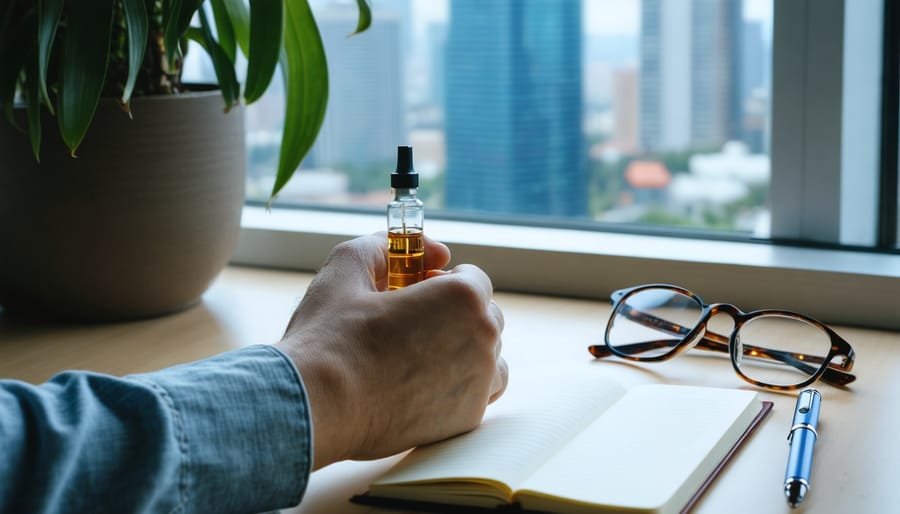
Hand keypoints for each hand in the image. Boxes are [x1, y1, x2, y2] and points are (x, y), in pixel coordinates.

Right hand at [274, 233, 507, 468]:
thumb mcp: (348, 266)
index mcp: (463, 296)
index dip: (444, 282)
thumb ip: (386, 245)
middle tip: (412, 324)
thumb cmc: (332, 335)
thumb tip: (429, 248)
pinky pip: (480, 392)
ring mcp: (479, 381)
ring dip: (464, 349)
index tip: (417, 293)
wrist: (318, 404)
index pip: (473, 279)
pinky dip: (462, 385)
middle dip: (455, 315)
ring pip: (488, 355)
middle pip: (484, 316)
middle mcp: (483, 337)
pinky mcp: (468, 417)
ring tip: (419, 355)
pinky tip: (425, 383)